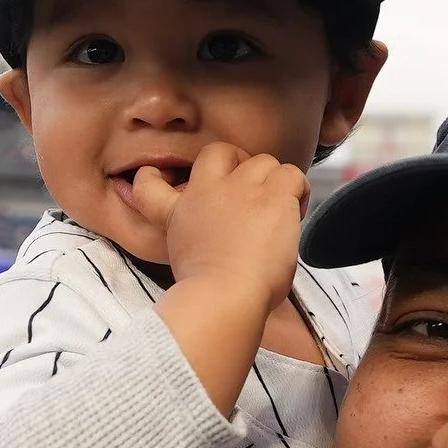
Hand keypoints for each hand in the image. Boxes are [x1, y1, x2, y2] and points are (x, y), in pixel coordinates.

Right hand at [132, 142, 308, 316]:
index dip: (150, 178)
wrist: (225, 296)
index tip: (154, 178)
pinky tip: (294, 213)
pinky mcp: (273, 196)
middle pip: (219, 152)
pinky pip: (293, 175)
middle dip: (237, 163)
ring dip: (274, 183)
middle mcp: (208, 192)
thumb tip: (219, 248)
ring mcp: (241, 189)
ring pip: (264, 161)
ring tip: (279, 211)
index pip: (149, 185)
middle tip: (250, 191)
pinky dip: (299, 190)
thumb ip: (198, 243)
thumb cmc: (213, 294)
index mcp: (180, 213)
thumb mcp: (186, 264)